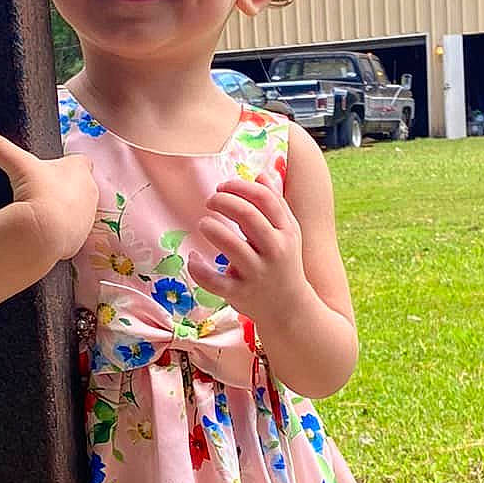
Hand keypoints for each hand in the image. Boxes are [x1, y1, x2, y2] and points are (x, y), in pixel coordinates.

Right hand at [0, 130, 98, 264]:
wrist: (44, 235)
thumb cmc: (38, 193)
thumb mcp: (17, 165)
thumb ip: (1, 148)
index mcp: (79, 169)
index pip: (79, 160)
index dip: (66, 163)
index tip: (51, 168)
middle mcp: (89, 192)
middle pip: (79, 185)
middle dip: (65, 187)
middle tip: (41, 191)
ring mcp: (87, 216)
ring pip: (78, 208)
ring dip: (64, 209)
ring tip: (42, 212)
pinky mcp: (81, 237)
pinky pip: (73, 230)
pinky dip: (61, 229)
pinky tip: (45, 230)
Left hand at [189, 177, 308, 317]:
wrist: (290, 308)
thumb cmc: (284, 263)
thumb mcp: (288, 232)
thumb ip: (275, 203)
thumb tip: (261, 174)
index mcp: (286, 231)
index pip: (264, 198)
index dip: (240, 187)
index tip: (223, 187)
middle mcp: (274, 250)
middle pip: (248, 215)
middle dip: (223, 202)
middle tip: (210, 201)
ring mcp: (257, 273)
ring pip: (231, 245)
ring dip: (211, 228)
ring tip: (203, 223)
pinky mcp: (240, 294)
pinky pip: (214, 281)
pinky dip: (199, 269)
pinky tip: (193, 258)